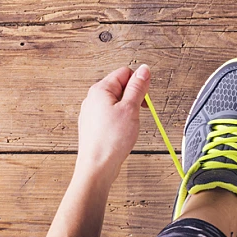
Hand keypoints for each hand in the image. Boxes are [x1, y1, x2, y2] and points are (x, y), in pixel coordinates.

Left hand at [75, 64, 150, 182]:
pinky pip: (111, 115)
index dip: (139, 83)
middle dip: (134, 97)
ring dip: (128, 109)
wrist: (97, 167)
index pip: (125, 72)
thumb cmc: (111, 140)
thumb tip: (144, 70)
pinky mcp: (94, 125)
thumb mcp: (131, 109)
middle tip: (137, 112)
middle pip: (121, 86)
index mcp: (100, 89)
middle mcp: (93, 98)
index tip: (144, 98)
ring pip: (117, 102)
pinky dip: (121, 120)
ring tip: (129, 124)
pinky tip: (122, 132)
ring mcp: (92, 112)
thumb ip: (138, 87)